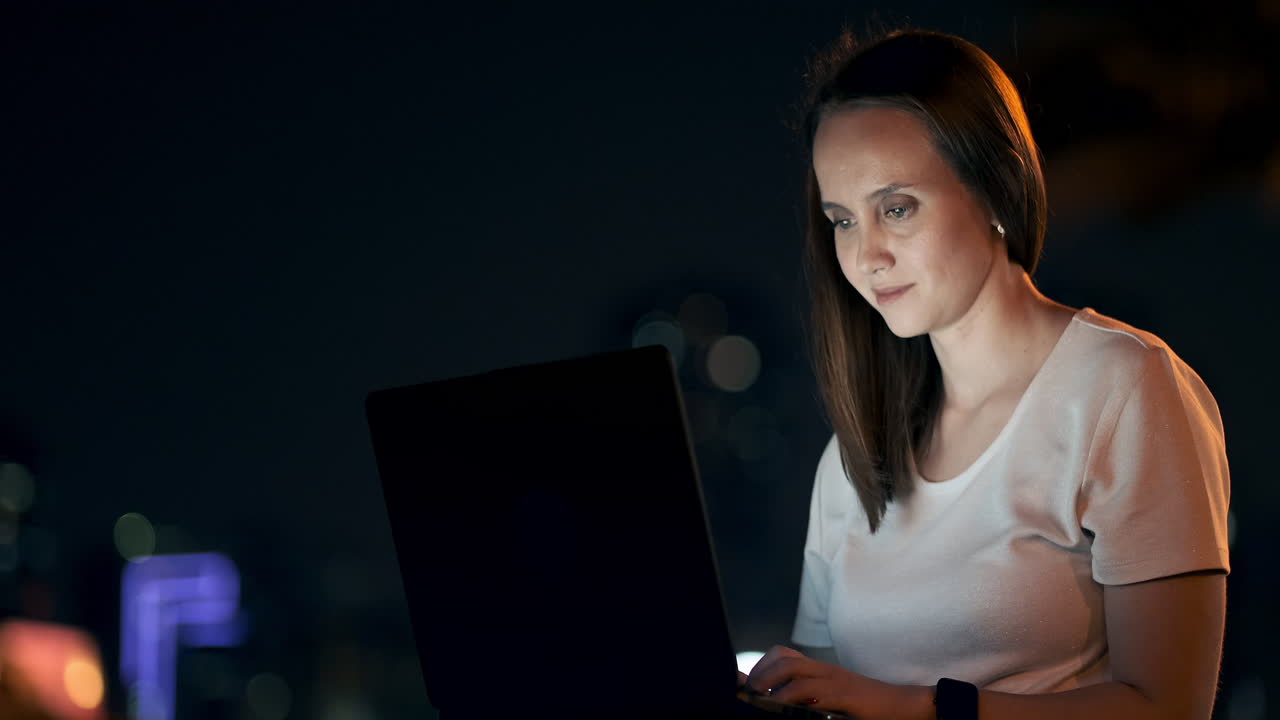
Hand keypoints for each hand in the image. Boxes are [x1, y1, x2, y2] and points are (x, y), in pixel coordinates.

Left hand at [745, 645, 928, 719]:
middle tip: (749, 692)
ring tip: (759, 697)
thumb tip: (779, 704)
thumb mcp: (833, 701)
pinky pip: (809, 690)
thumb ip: (809, 700)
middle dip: (760, 673)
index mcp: (821, 670)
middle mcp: (825, 669)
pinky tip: (780, 705)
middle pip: (783, 656)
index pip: (784, 655)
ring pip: (792, 667)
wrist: (903, 707)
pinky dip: (788, 697)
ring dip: (769, 681)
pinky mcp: (843, 693)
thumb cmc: (867, 709)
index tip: (746, 683)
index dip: (762, 666)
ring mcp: (834, 678)